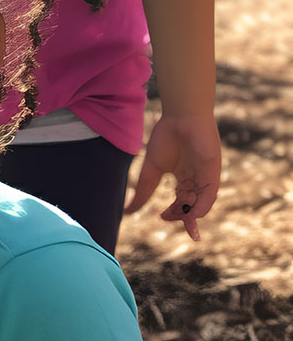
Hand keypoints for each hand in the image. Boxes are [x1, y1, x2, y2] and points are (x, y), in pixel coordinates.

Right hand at [123, 113, 220, 240]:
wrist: (181, 117)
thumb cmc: (166, 138)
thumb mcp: (152, 170)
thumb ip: (144, 191)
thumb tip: (128, 211)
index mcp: (184, 178)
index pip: (182, 202)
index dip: (174, 213)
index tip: (161, 216)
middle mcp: (196, 180)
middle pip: (192, 206)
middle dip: (182, 218)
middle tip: (168, 219)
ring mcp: (206, 176)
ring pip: (202, 203)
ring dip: (192, 216)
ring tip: (184, 223)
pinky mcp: (213, 172)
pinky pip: (210, 194)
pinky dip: (202, 207)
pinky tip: (193, 215)